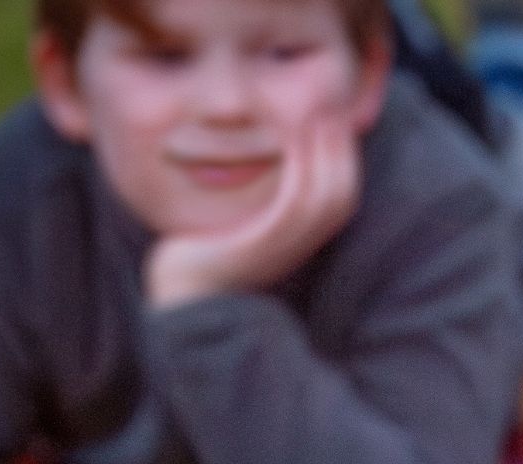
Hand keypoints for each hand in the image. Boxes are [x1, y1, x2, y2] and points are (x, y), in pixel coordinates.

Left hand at [146, 115, 361, 308]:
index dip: (345, 162)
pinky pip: (293, 207)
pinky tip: (293, 142)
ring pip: (325, 200)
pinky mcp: (259, 248)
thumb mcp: (235, 224)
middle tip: (334, 108)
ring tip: (321, 117)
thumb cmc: (200, 257)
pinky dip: (302, 172)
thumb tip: (253, 158)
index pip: (340, 201)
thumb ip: (253, 201)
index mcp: (297, 243)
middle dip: (342, 152)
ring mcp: (281, 251)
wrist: (177, 296)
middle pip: (341, 198)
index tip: (335, 122)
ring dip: (328, 155)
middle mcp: (296, 249)